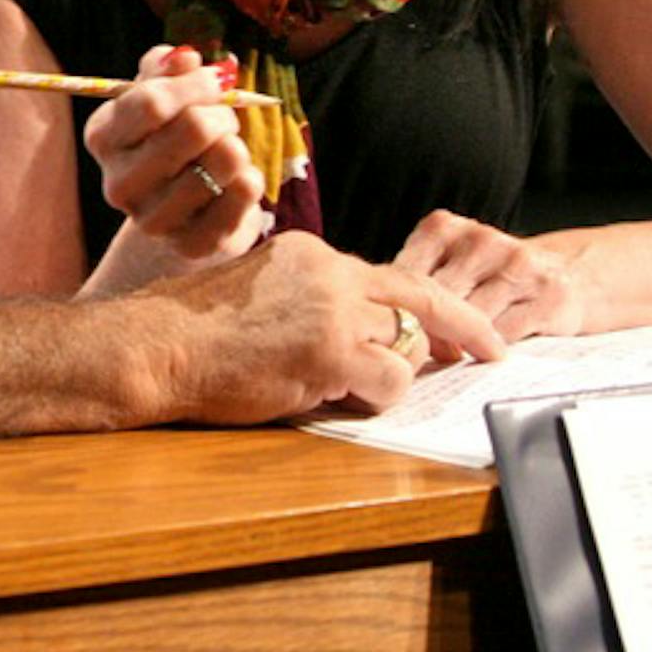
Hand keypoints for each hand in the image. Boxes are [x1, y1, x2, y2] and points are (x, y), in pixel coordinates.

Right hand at [82, 46, 263, 262]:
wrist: (181, 214)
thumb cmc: (170, 140)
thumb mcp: (161, 97)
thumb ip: (167, 68)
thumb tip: (185, 58)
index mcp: (103, 137)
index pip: (152, 102)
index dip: (195, 84)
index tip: (216, 80)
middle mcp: (118, 183)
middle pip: (194, 128)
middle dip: (223, 114)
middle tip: (225, 119)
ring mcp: (152, 219)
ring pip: (224, 159)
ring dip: (237, 147)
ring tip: (226, 154)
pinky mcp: (190, 244)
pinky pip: (242, 194)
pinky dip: (249, 180)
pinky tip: (236, 182)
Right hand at [143, 231, 506, 423]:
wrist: (158, 344)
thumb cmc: (193, 330)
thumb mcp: (258, 291)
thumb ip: (309, 299)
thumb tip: (353, 330)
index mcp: (310, 252)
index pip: (389, 274)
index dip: (429, 301)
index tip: (456, 323)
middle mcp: (328, 271)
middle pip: (418, 296)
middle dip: (463, 326)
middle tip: (493, 349)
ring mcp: (332, 308)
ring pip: (403, 345)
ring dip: (393, 374)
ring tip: (357, 389)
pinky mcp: (329, 350)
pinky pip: (387, 381)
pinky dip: (377, 397)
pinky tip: (341, 399)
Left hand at [392, 210, 587, 341]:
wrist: (571, 273)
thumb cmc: (495, 276)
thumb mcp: (450, 264)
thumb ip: (418, 284)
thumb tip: (380, 323)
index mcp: (446, 228)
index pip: (406, 275)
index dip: (397, 312)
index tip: (390, 336)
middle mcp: (481, 240)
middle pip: (436, 298)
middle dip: (425, 331)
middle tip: (414, 355)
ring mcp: (517, 265)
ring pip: (470, 317)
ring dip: (457, 344)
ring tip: (450, 355)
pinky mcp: (548, 295)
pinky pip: (505, 332)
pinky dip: (489, 349)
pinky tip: (484, 354)